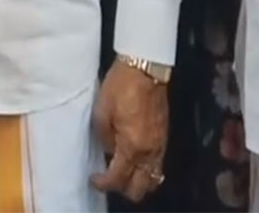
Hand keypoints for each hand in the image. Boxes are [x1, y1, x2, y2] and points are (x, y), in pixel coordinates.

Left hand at [90, 59, 168, 201]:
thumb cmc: (120, 87)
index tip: (94, 178)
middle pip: (140, 189)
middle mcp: (150, 152)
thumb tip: (108, 151)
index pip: (119, 179)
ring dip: (137, 181)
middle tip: (108, 176)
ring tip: (121, 170)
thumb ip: (104, 137)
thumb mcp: (101, 111)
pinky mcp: (164, 138)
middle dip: (123, 188)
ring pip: (152, 180)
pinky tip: (134, 160)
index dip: (104, 183)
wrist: (145, 69)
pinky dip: (146, 170)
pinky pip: (158, 166)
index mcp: (132, 147)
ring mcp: (160, 147)